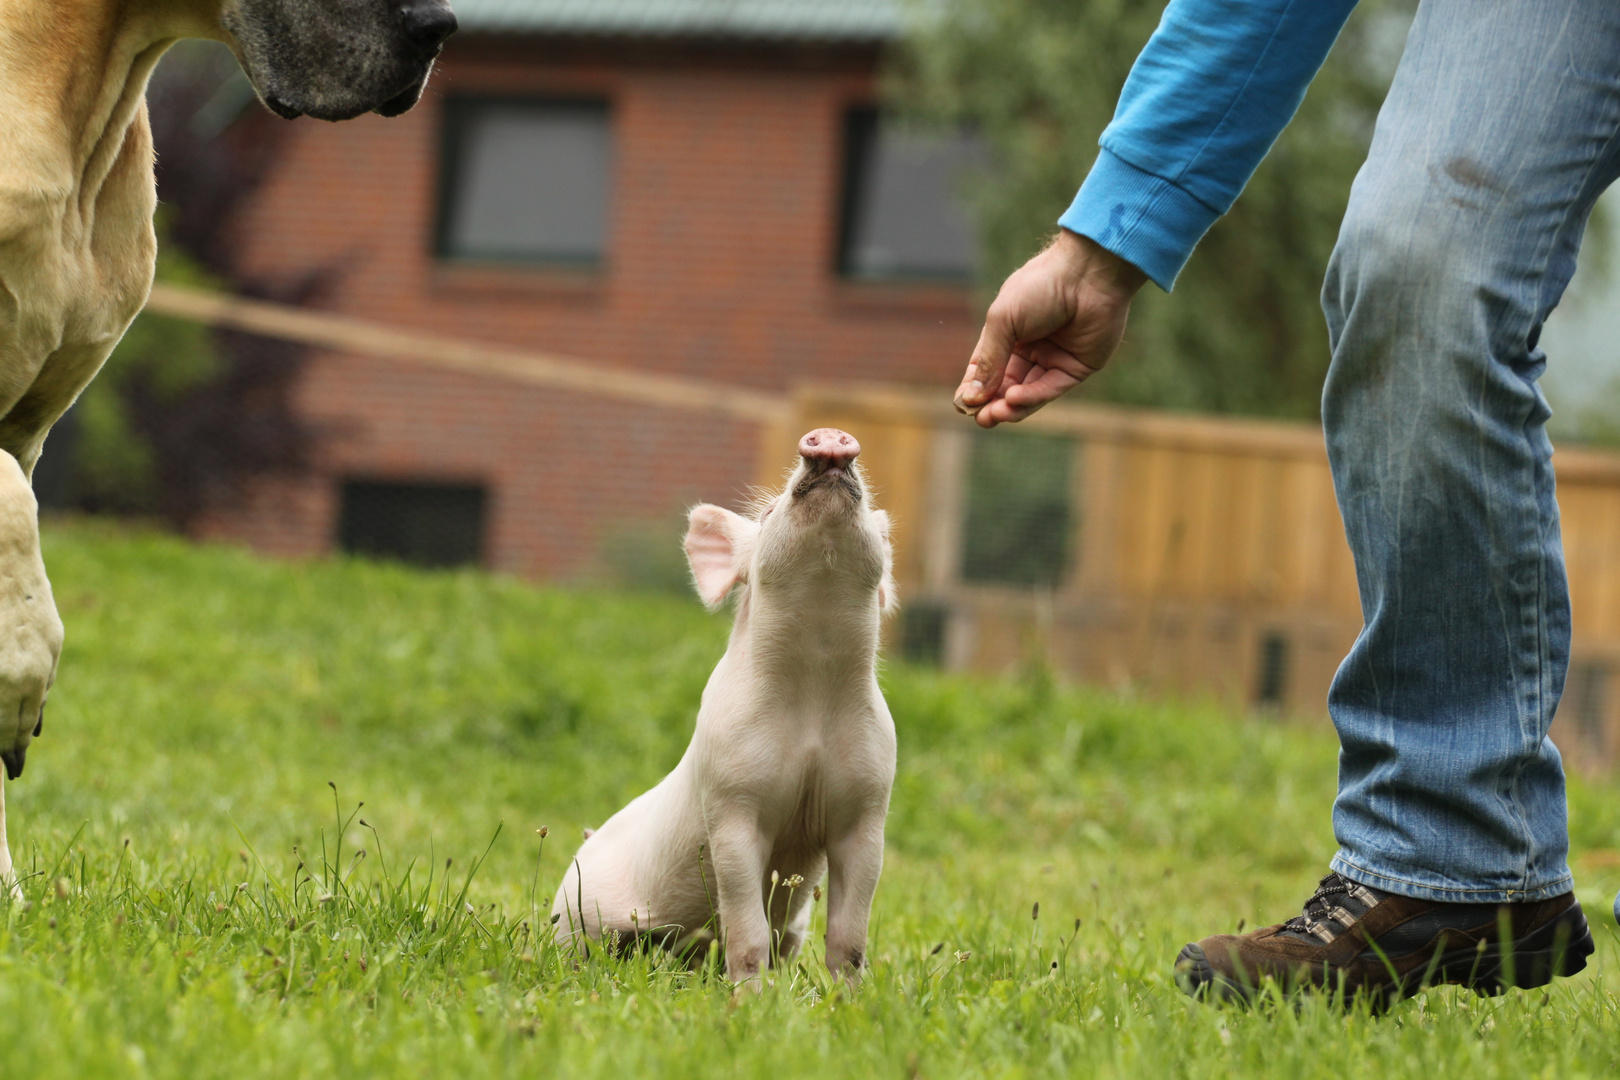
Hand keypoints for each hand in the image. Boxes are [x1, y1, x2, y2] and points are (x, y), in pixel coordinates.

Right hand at [954, 229, 1147, 427]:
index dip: (974, 388)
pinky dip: (1032, 396)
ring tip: (994, 415)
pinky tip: (1015, 399)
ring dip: (1010, 406)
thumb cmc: (1041, 286)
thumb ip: (988, 360)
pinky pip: (1051, 388)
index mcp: (1009, 332)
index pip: (986, 368)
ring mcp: (1054, 359)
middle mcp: (1031, 348)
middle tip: (980, 418)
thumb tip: (971, 396)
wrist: (1087, 274)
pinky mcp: (1076, 367)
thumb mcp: (1003, 321)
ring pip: (1028, 392)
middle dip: (992, 403)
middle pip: (1006, 385)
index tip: (962, 405)